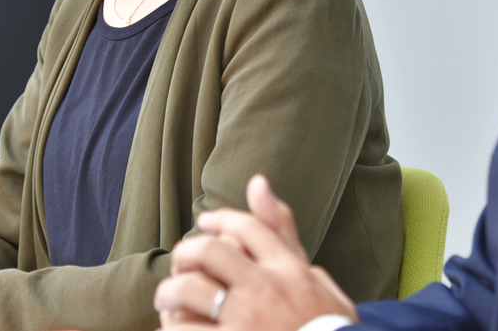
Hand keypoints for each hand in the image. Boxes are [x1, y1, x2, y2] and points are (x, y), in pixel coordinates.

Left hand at [155, 175, 357, 330]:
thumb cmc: (330, 329)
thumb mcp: (319, 281)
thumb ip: (285, 234)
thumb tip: (258, 182)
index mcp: (291, 271)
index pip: (248, 227)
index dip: (220, 219)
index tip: (205, 221)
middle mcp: (266, 290)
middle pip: (209, 251)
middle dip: (185, 253)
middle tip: (179, 265)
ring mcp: (246, 320)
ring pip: (189, 290)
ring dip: (170, 293)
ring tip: (167, 302)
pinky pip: (185, 330)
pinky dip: (172, 327)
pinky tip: (174, 328)